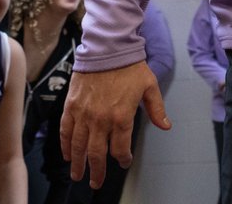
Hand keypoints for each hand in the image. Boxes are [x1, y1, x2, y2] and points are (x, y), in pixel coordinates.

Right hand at [60, 62, 170, 188]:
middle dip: (97, 172)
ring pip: (79, 146)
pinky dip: (65, 145)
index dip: (122, 159)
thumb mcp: (150, 86)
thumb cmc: (130, 66)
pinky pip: (66, 131)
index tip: (123, 162)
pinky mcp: (71, 106)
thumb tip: (165, 126)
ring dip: (78, 164)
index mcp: (121, 118)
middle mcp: (101, 120)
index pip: (120, 149)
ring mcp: (84, 114)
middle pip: (97, 154)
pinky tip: (67, 154)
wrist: (107, 48)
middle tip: (96, 183)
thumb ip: (156, 109)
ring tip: (78, 175)